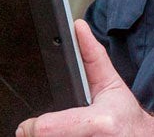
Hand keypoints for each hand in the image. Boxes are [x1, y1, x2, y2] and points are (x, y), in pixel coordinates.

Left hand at [15, 20, 150, 136]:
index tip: (26, 126)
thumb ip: (92, 57)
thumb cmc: (127, 117)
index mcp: (97, 122)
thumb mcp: (111, 84)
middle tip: (39, 130)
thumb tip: (79, 28)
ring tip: (59, 132)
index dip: (32, 127)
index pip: (46, 128)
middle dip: (38, 134)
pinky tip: (64, 136)